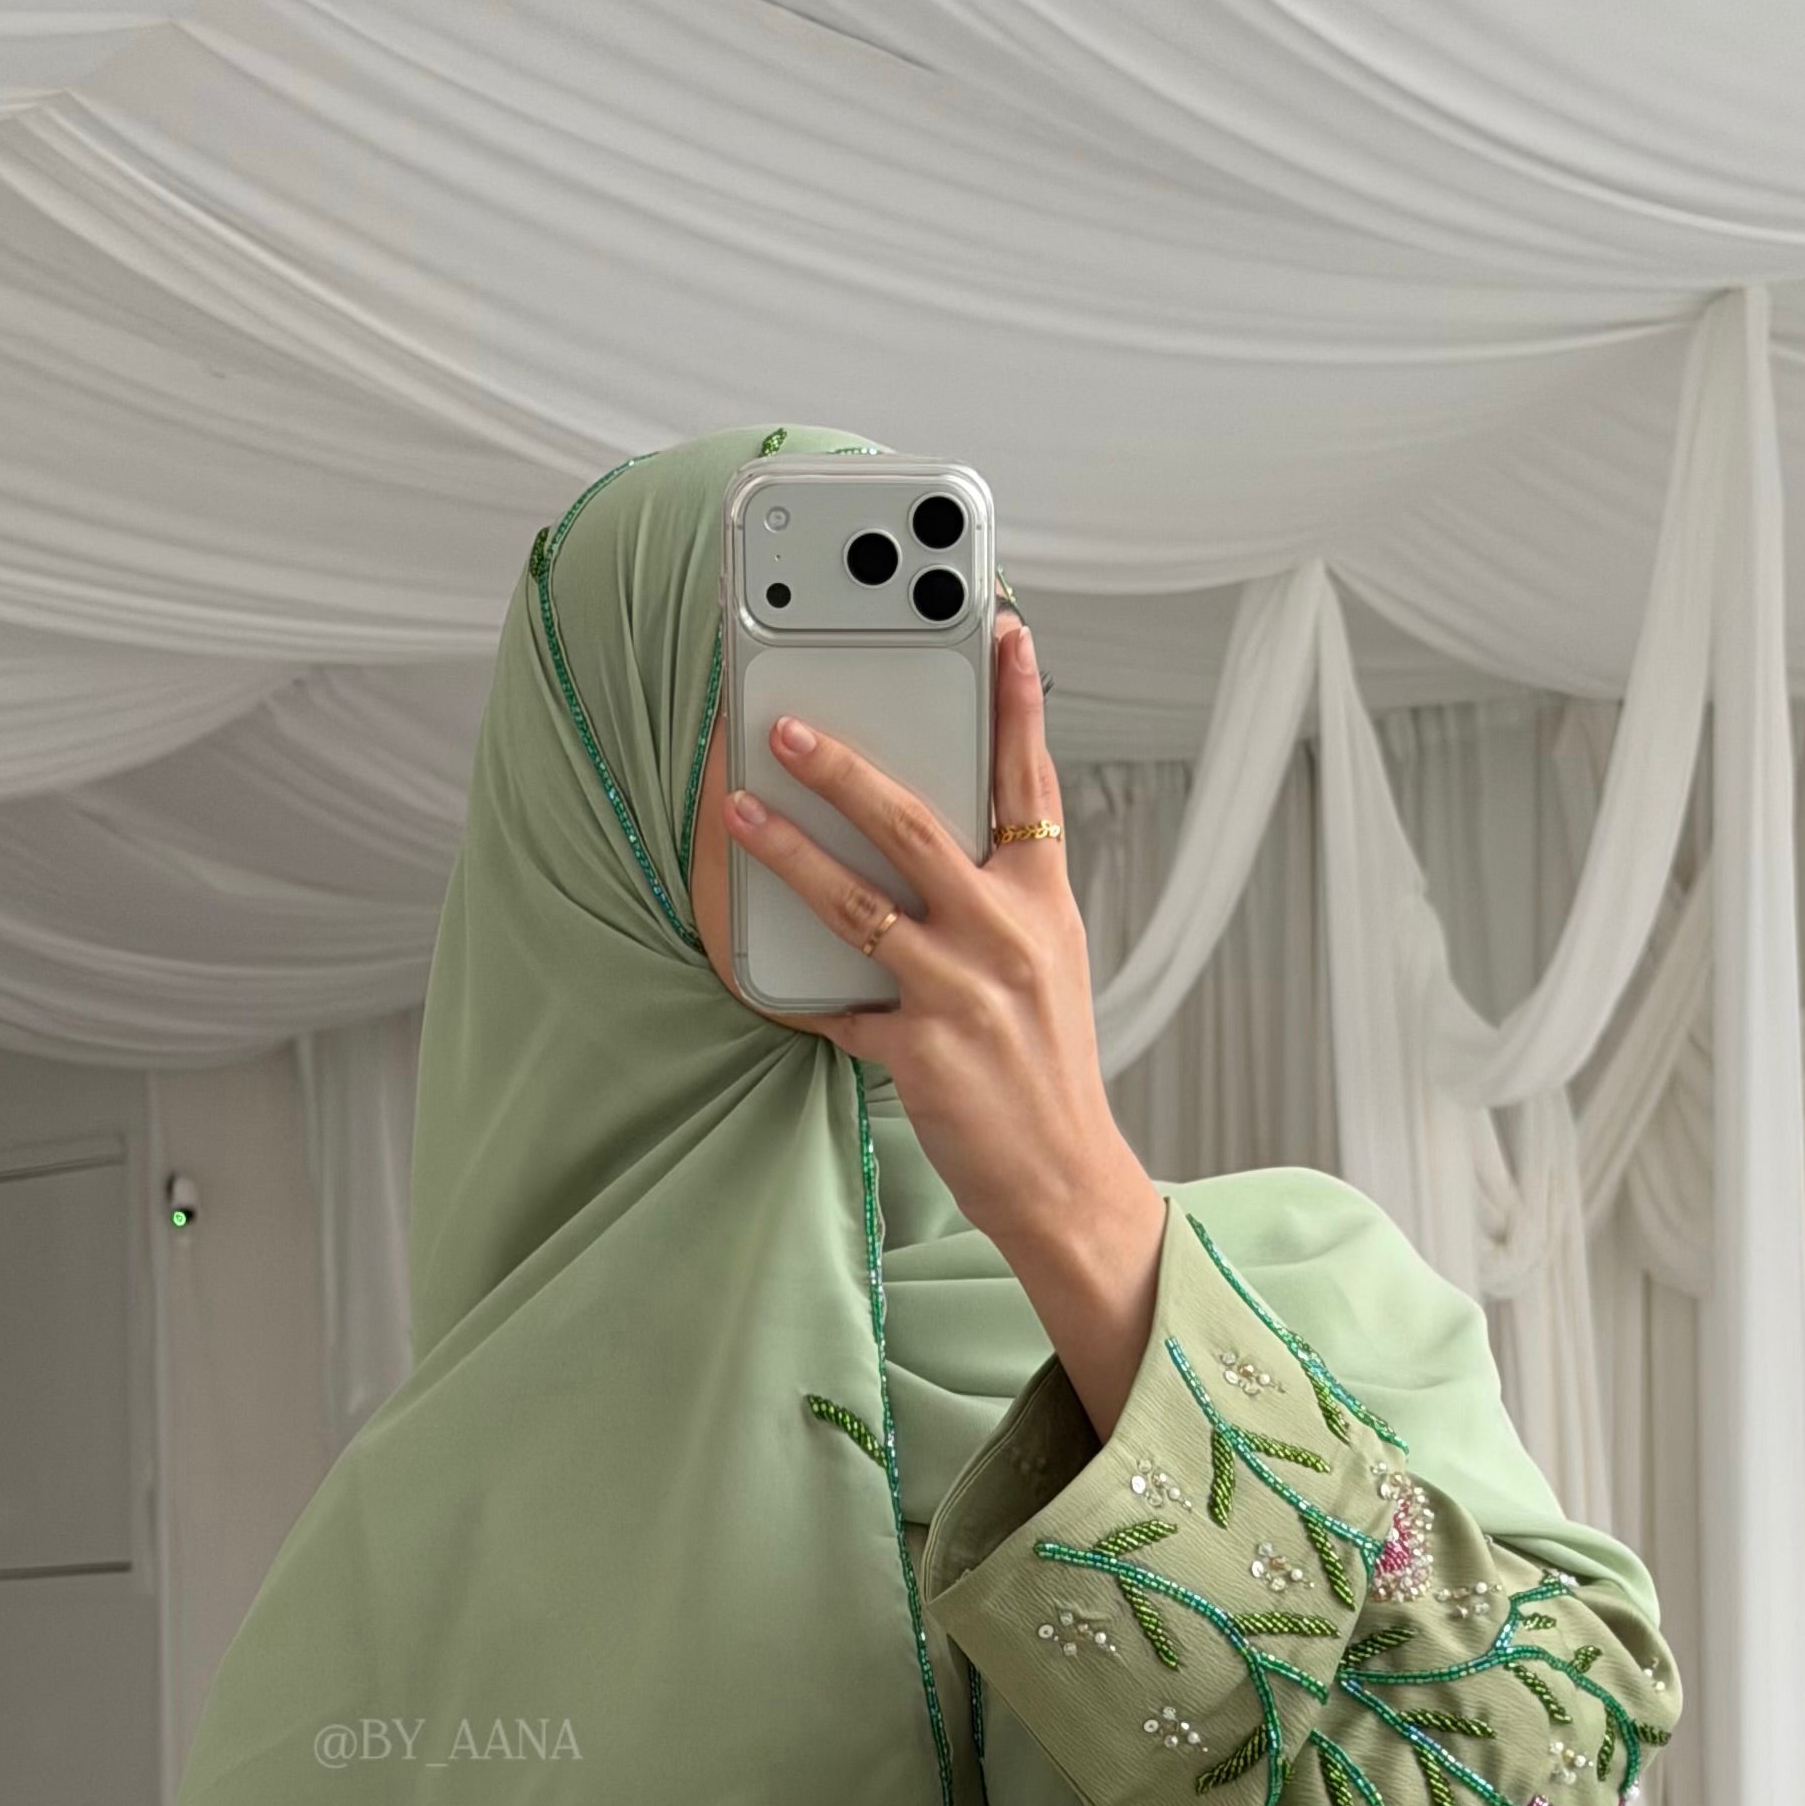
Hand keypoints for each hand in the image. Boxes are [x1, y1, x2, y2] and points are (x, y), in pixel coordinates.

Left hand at [717, 611, 1165, 1431]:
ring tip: (738, 812)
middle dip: (846, 766)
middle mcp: (1006, 936)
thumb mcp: (1050, 966)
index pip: (1030, 784)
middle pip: (916, 824)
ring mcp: (962, 992)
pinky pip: (838, 1004)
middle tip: (789, 724)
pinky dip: (793, 986)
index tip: (1000, 628)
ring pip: (857, 903)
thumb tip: (939, 841)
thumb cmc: (1048, 1069)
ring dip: (789, 852)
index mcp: (1044, 903)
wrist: (1066, 1176)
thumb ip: (1002, 897)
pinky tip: (750, 961)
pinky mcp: (920, 1050)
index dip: (1015, 703)